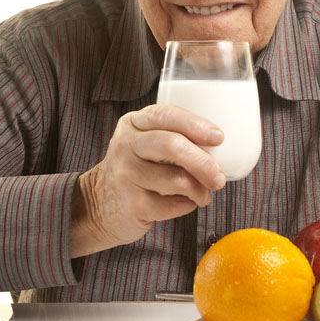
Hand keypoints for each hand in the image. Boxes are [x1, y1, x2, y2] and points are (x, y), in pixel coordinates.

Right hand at [69, 104, 226, 257]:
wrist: (98, 205)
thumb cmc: (136, 169)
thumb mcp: (144, 142)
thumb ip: (173, 135)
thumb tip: (220, 144)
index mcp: (133, 124)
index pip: (166, 115)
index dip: (195, 124)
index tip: (218, 137)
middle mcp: (126, 145)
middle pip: (172, 145)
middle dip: (203, 161)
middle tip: (219, 176)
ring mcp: (127, 175)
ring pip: (177, 179)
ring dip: (200, 189)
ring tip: (204, 193)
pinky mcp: (133, 204)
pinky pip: (173, 204)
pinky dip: (188, 205)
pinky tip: (186, 202)